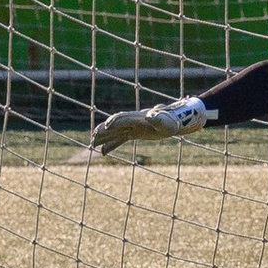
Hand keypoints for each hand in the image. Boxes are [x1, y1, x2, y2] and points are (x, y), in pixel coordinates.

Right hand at [90, 98, 214, 152]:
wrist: (175, 120)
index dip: (114, 123)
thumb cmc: (171, 122)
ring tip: (92, 144)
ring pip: (115, 132)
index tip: (105, 128)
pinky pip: (120, 139)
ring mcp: (132, 127)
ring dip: (104, 138)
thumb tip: (151, 115)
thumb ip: (158, 119)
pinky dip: (111, 144)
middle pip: (114, 125)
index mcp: (138, 118)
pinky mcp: (134, 133)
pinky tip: (103, 152)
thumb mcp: (165, 122)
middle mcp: (132, 121)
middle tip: (92, 138)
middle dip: (103, 131)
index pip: (123, 119)